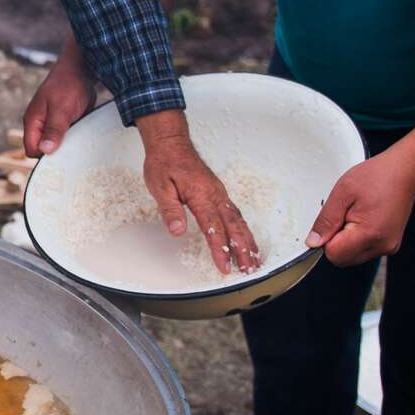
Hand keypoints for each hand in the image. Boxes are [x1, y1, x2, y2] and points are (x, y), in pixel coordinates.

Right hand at [21, 51, 95, 156]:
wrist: (82, 68)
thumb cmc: (68, 85)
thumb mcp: (61, 110)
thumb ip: (53, 130)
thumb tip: (45, 151)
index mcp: (33, 121)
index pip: (32, 149)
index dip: (44, 156)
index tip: (61, 156)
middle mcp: (40, 124)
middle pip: (43, 149)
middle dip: (57, 152)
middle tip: (73, 150)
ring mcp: (52, 123)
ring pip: (56, 144)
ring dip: (67, 145)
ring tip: (79, 141)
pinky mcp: (64, 121)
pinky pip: (66, 136)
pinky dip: (74, 138)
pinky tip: (83, 135)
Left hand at [140, 118, 261, 274]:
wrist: (171, 144)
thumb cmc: (164, 163)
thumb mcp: (160, 187)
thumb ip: (170, 211)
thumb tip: (177, 231)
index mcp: (201, 195)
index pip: (213, 227)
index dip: (220, 249)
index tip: (225, 266)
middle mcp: (215, 195)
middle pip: (234, 227)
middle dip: (243, 250)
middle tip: (249, 270)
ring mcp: (219, 194)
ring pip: (238, 221)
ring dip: (247, 242)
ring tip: (254, 260)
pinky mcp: (218, 193)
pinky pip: (235, 214)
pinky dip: (243, 230)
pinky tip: (246, 240)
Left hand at [306, 153, 414, 266]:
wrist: (405, 172)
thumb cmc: (378, 177)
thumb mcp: (343, 193)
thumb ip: (326, 220)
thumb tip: (313, 242)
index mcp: (370, 234)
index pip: (334, 254)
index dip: (326, 240)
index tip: (332, 221)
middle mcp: (382, 245)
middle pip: (343, 259)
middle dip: (335, 241)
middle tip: (345, 216)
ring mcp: (388, 247)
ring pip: (352, 256)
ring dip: (346, 240)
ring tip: (356, 215)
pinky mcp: (390, 245)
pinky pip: (364, 250)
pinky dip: (357, 239)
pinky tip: (364, 219)